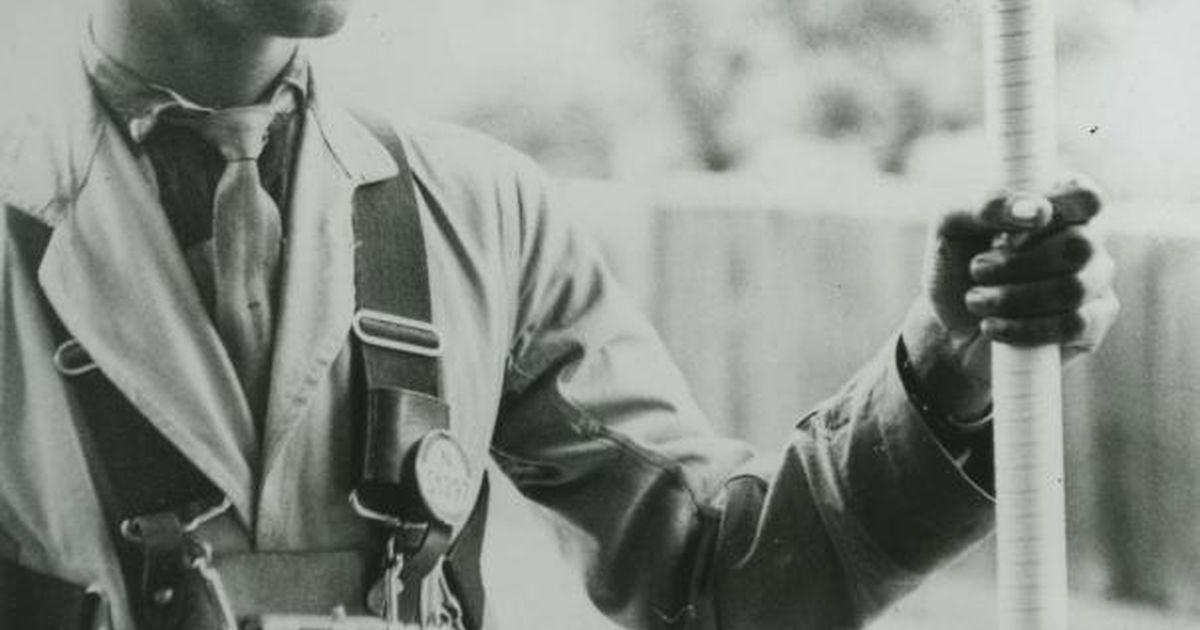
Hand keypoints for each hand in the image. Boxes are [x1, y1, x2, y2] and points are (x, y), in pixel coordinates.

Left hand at [900, 176, 1118, 419]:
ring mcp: (1095, 280)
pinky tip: (992, 326)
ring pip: (1074, 289)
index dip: (1057, 211)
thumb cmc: (957, 261)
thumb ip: (987, 204)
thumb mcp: (953, 223)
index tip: (1013, 229)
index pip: (1086, 197)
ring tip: (975, 300)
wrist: (950, 321)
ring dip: (1013, 298)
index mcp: (1060, 200)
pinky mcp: (1092, 323)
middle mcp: (1087, 237)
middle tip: (976, 269)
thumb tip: (1037, 211)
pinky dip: (1025, 328)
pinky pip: (1075, 325)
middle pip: (1079, 246)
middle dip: (1017, 264)